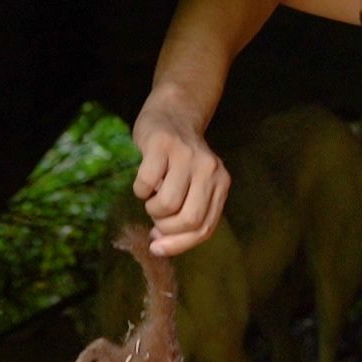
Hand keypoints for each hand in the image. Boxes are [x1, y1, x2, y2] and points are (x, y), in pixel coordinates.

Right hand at [130, 93, 230, 255]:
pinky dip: (140, 190)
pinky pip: (147, 183)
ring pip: (167, 203)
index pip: (205, 227)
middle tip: (157, 219)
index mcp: (221, 184)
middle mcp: (209, 169)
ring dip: (152, 208)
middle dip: (167, 228)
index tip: (158, 248)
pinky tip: (144, 182)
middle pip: (190, 219)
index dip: (180, 244)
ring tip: (151, 197)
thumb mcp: (194, 185)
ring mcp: (187, 156)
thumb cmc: (180, 159)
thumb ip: (185, 213)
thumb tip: (159, 244)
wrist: (173, 113)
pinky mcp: (163, 144)